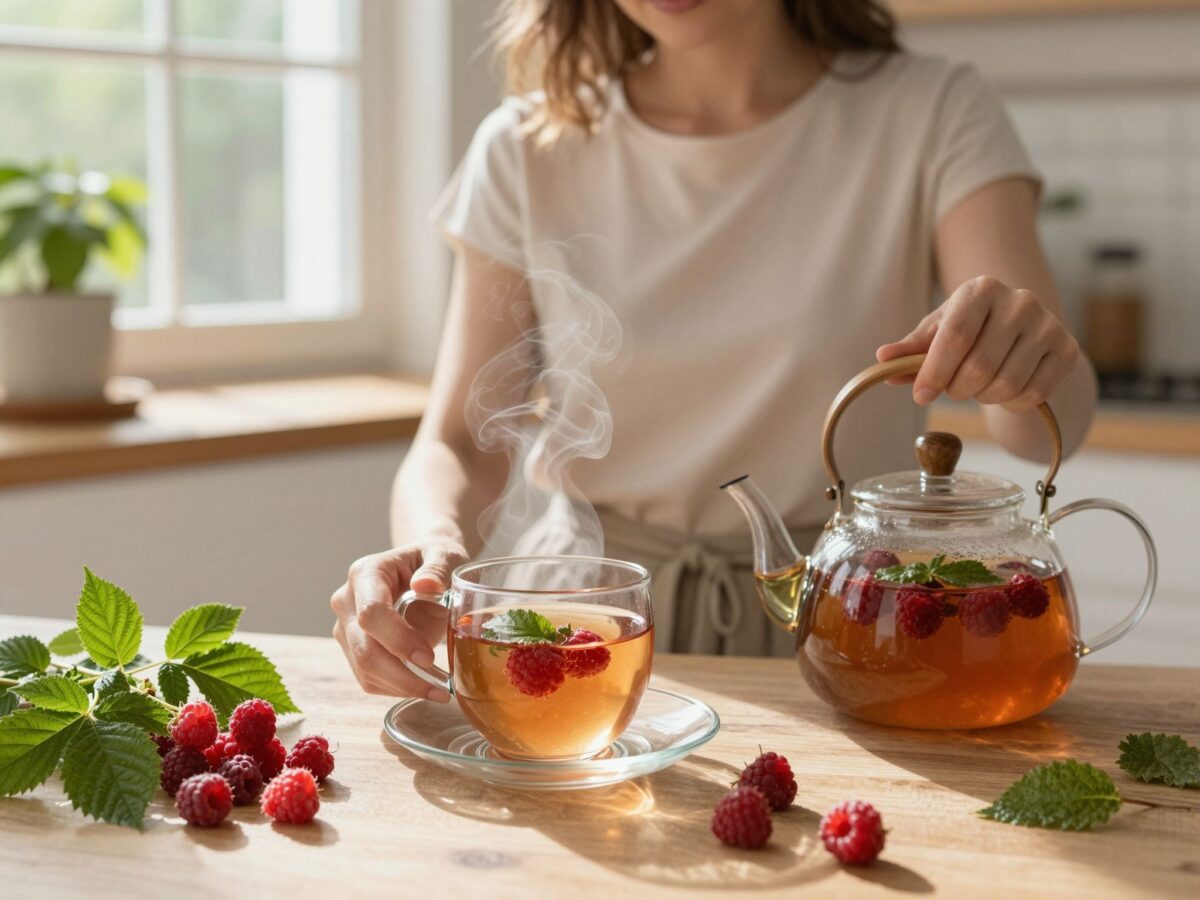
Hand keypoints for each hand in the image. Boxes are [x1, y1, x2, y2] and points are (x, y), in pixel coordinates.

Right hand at [330, 540, 467, 700]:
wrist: (423, 568)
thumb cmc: (434, 559)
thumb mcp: (444, 554)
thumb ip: (438, 567)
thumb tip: (425, 585)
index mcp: (365, 573)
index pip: (371, 613)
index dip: (398, 639)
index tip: (429, 657)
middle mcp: (347, 601)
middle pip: (364, 650)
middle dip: (402, 675)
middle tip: (440, 689)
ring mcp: (346, 627)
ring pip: (364, 670)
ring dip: (402, 687)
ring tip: (439, 692)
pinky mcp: (352, 649)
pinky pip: (369, 679)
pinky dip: (397, 689)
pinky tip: (425, 686)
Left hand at [877, 276, 1080, 412]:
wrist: (1019, 329)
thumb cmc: (968, 330)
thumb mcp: (936, 333)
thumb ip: (910, 349)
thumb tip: (883, 359)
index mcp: (981, 289)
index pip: (955, 336)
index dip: (934, 371)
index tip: (920, 395)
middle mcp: (1020, 301)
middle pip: (979, 366)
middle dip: (957, 389)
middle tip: (953, 389)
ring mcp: (1048, 325)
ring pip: (1006, 385)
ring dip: (983, 398)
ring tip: (978, 386)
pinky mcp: (1067, 350)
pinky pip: (1032, 395)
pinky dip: (1011, 404)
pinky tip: (1004, 391)